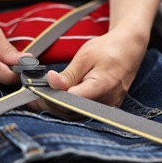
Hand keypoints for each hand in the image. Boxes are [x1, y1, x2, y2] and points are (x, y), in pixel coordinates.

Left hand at [29, 29, 147, 118]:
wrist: (129, 48)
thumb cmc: (108, 48)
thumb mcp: (85, 56)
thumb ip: (69, 74)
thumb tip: (51, 82)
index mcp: (103, 85)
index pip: (72, 100)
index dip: (52, 98)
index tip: (36, 91)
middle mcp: (108, 101)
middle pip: (72, 112)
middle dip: (50, 104)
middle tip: (32, 95)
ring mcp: (109, 107)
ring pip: (76, 114)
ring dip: (57, 107)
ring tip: (41, 96)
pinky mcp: (106, 108)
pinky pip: (83, 111)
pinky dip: (68, 106)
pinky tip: (57, 98)